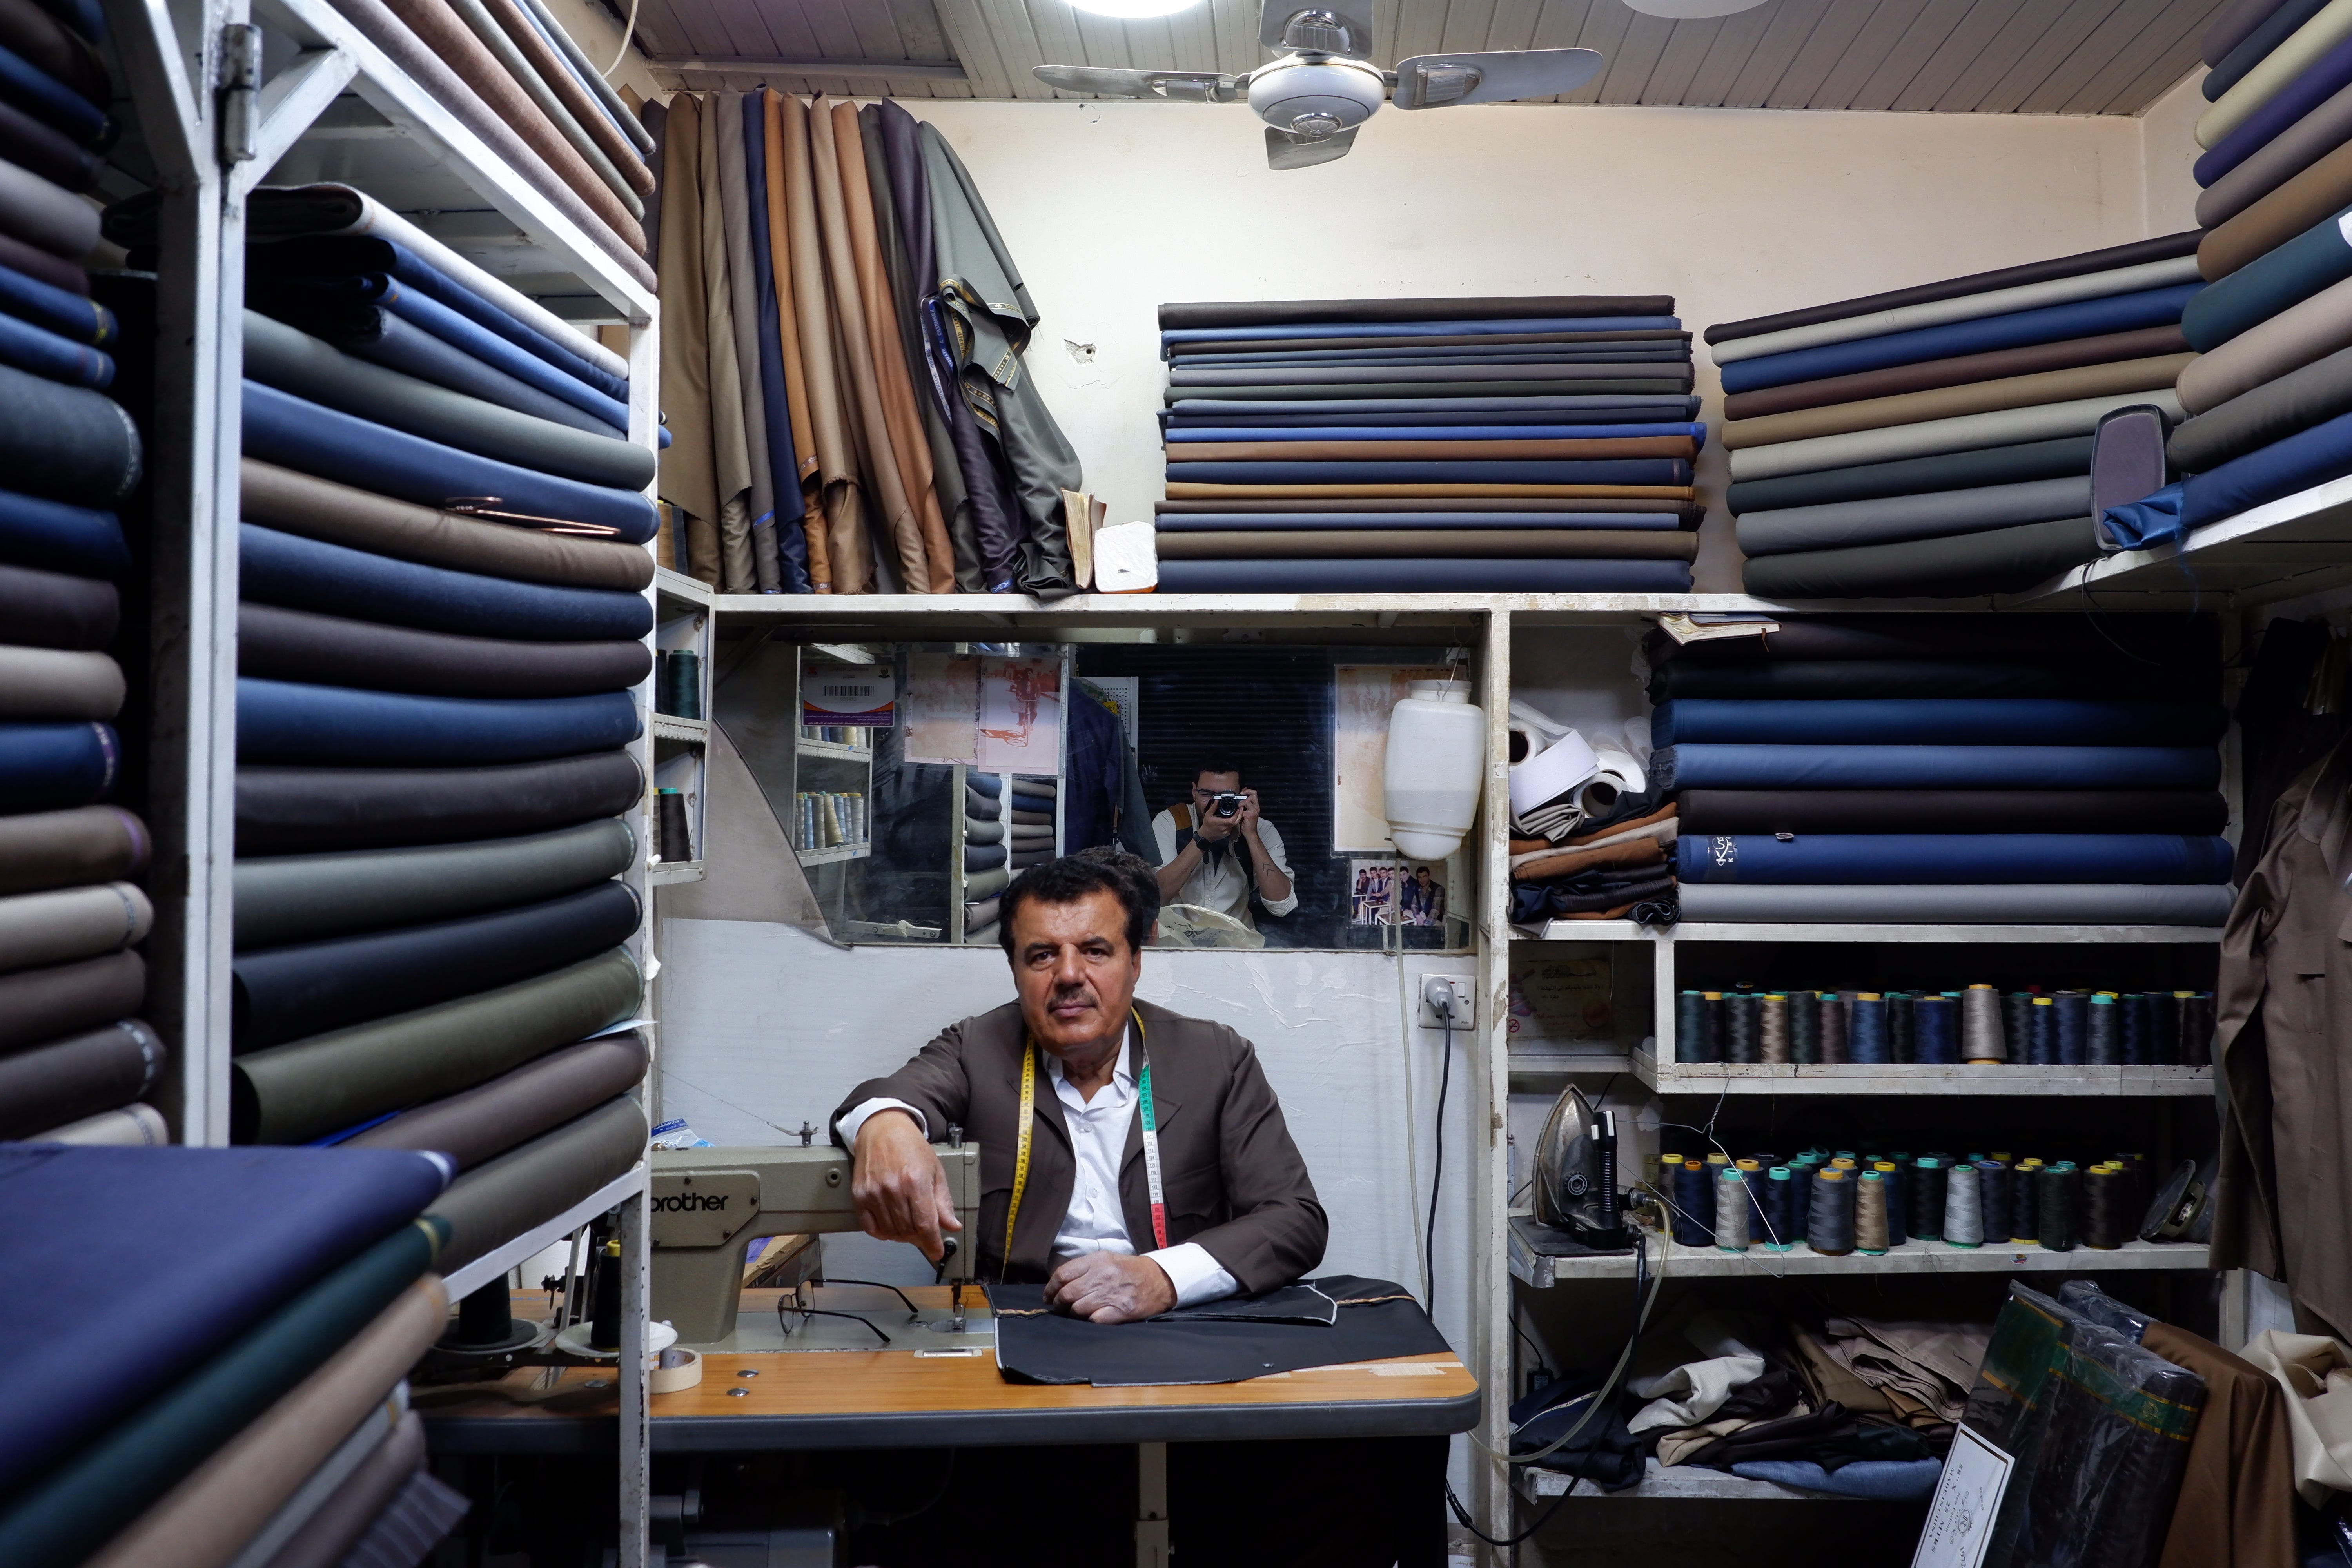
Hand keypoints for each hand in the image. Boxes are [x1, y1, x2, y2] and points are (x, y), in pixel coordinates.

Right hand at [851, 1110, 960, 1261]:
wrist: (882, 1129)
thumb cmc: (910, 1147)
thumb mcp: (935, 1170)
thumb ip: (943, 1201)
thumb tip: (952, 1225)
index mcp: (915, 1181)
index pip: (925, 1224)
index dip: (933, 1243)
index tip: (937, 1251)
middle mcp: (893, 1188)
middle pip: (908, 1230)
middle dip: (919, 1237)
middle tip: (924, 1233)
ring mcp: (874, 1193)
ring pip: (891, 1232)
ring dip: (902, 1236)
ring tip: (908, 1225)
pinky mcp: (860, 1195)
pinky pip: (871, 1227)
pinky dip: (883, 1232)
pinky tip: (891, 1225)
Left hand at [1042, 1252, 1176, 1322]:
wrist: (1159, 1280)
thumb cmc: (1128, 1270)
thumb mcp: (1106, 1259)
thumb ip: (1083, 1268)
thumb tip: (1059, 1282)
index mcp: (1097, 1261)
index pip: (1063, 1274)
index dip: (1050, 1288)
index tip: (1048, 1296)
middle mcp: (1102, 1276)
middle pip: (1067, 1294)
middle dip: (1058, 1304)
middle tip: (1058, 1308)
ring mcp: (1111, 1295)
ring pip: (1077, 1309)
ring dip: (1072, 1314)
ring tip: (1074, 1313)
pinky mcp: (1120, 1311)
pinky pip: (1093, 1320)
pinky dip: (1088, 1321)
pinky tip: (1091, 1317)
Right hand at [1194, 801, 1236, 842]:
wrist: (1206, 835)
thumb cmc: (1206, 825)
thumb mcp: (1208, 815)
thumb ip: (1213, 807)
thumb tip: (1217, 801)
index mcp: (1221, 823)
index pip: (1232, 820)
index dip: (1237, 815)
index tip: (1238, 809)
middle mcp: (1225, 828)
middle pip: (1236, 822)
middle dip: (1240, 815)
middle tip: (1240, 809)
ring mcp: (1227, 832)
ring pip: (1234, 825)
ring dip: (1236, 819)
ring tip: (1236, 813)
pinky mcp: (1227, 834)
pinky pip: (1232, 827)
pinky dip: (1233, 823)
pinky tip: (1231, 819)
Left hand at [1236, 788, 1263, 835]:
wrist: (1250, 833)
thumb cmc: (1248, 824)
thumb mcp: (1247, 813)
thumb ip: (1245, 806)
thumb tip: (1240, 799)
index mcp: (1256, 806)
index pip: (1254, 793)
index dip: (1248, 790)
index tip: (1242, 792)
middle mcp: (1256, 808)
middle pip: (1253, 794)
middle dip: (1244, 795)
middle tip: (1240, 798)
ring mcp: (1254, 811)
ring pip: (1247, 800)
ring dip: (1241, 803)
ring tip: (1239, 808)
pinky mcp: (1250, 815)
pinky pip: (1243, 808)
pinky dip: (1239, 810)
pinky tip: (1239, 813)